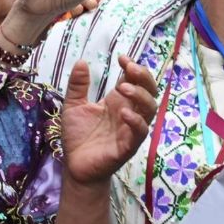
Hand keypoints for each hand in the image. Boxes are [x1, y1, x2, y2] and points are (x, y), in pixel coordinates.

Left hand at [61, 55, 157, 184]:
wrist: (74, 165)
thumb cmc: (78, 136)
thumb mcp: (73, 106)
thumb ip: (78, 85)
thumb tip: (82, 62)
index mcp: (119, 101)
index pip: (135, 80)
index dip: (134, 67)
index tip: (122, 58)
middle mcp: (130, 112)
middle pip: (150, 91)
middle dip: (144, 77)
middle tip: (130, 68)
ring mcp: (131, 128)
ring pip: (150, 109)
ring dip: (141, 96)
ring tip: (123, 88)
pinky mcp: (129, 145)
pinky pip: (140, 132)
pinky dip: (136, 121)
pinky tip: (123, 114)